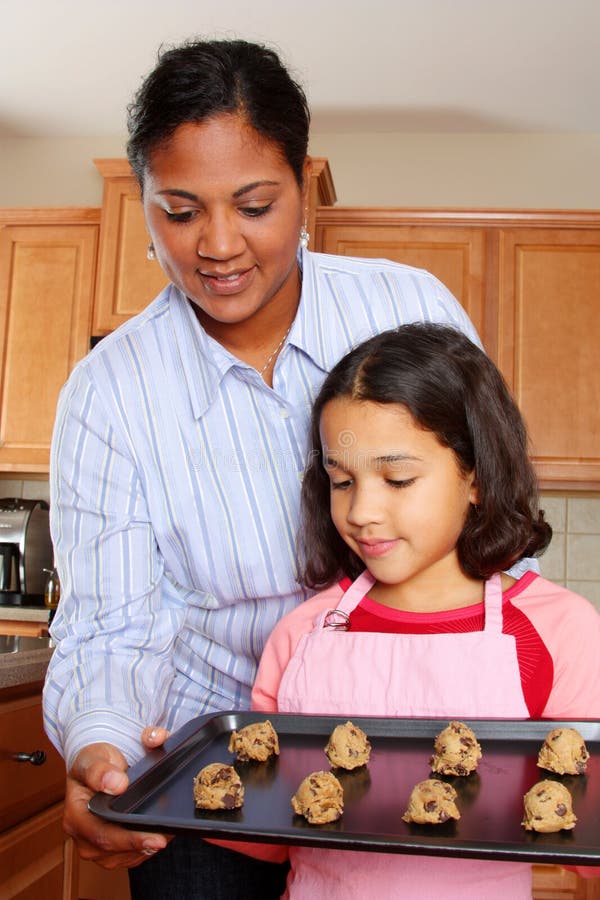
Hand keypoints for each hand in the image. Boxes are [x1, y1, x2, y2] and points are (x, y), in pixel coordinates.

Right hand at [65, 741, 169, 868]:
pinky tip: (158, 833)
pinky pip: (129, 855)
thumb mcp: (93, 757)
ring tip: (167, 832)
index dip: (130, 840)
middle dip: (142, 846)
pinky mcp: (108, 850)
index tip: (154, 838)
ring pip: (124, 856)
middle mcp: (82, 836)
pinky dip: (144, 847)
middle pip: (114, 851)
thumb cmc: (94, 761)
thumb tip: (116, 784)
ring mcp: (95, 846)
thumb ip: (100, 770)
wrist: (97, 766)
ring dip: (145, 847)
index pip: (103, 835)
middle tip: (167, 837)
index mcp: (75, 815)